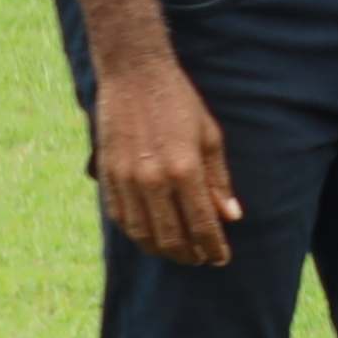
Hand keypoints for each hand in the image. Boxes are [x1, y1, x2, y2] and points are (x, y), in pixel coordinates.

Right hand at [87, 43, 238, 269]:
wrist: (135, 77)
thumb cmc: (181, 104)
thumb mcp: (210, 138)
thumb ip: (219, 181)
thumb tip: (231, 216)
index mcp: (184, 170)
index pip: (202, 223)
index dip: (213, 246)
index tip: (222, 258)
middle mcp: (152, 180)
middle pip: (170, 235)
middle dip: (188, 254)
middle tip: (201, 260)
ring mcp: (125, 180)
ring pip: (142, 232)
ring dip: (161, 249)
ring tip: (178, 253)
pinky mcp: (106, 176)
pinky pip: (120, 217)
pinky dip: (135, 232)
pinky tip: (149, 236)